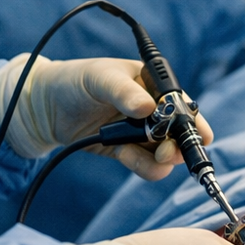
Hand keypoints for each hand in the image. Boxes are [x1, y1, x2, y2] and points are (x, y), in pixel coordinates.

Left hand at [0, 55, 214, 179]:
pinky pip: (144, 163)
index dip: (194, 122)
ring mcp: (140, 132)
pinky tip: (125, 157)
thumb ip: (124, 92)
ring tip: (140, 158)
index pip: (183, 104)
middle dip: (178, 146)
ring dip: (159, 160)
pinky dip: (141, 166)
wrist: (42, 107)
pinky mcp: (126, 151)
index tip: (202, 138)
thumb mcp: (99, 78)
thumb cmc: (73, 80)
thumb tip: (149, 109)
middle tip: (168, 155)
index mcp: (153, 85)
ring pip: (164, 153)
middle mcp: (153, 110)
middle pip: (179, 133)